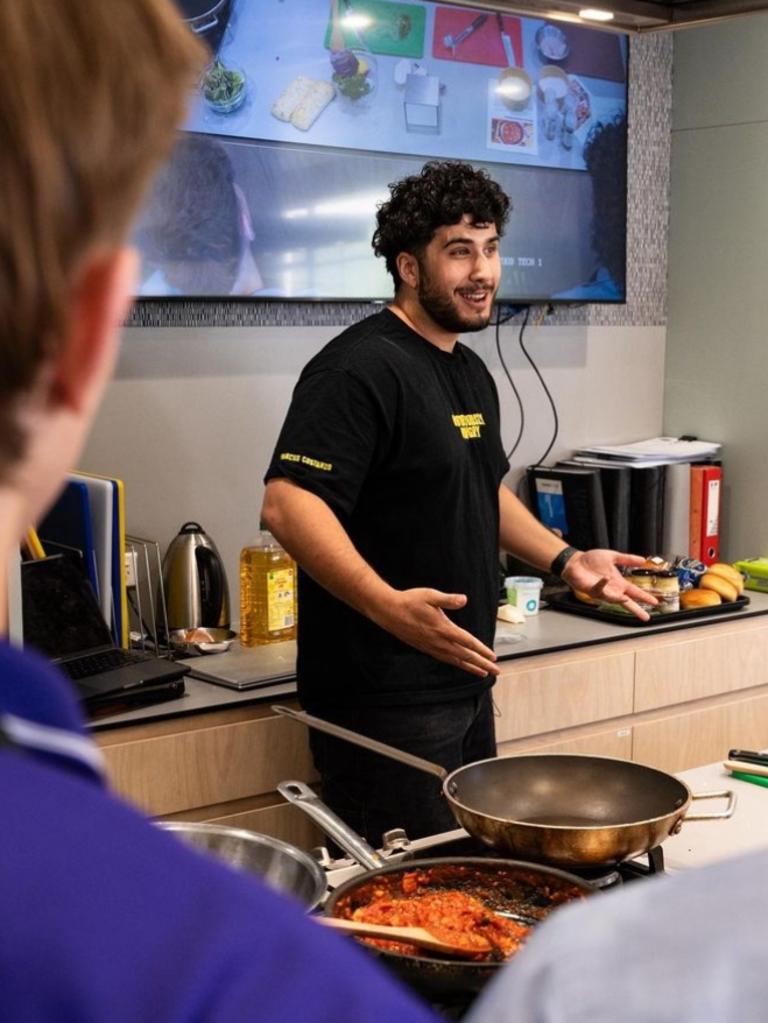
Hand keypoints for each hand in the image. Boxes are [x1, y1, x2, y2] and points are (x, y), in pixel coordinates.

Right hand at [371, 588, 499, 677]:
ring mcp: (431, 646)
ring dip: (470, 667)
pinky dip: (456, 664)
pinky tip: (460, 665)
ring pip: (455, 660)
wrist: (388, 611)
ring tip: (483, 673)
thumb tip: (464, 599)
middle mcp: (438, 641)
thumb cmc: (410, 601)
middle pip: (464, 656)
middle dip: (481, 664)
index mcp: (442, 628)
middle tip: (496, 671)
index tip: (493, 657)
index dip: (481, 650)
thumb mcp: (430, 595)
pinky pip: (445, 659)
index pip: (467, 642)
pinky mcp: (425, 648)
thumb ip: (448, 599)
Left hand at [561, 550, 656, 620]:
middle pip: (626, 602)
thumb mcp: (613, 557)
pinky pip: (598, 589)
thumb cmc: (591, 560)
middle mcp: (612, 589)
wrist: (575, 561)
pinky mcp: (591, 589)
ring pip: (612, 599)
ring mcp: (602, 591)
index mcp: (618, 583)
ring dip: (618, 598)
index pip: (634, 592)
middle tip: (645, 616)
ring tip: (626, 597)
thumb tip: (643, 560)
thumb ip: (628, 559)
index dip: (644, 597)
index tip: (654, 602)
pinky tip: (606, 578)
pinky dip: (602, 584)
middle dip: (636, 609)